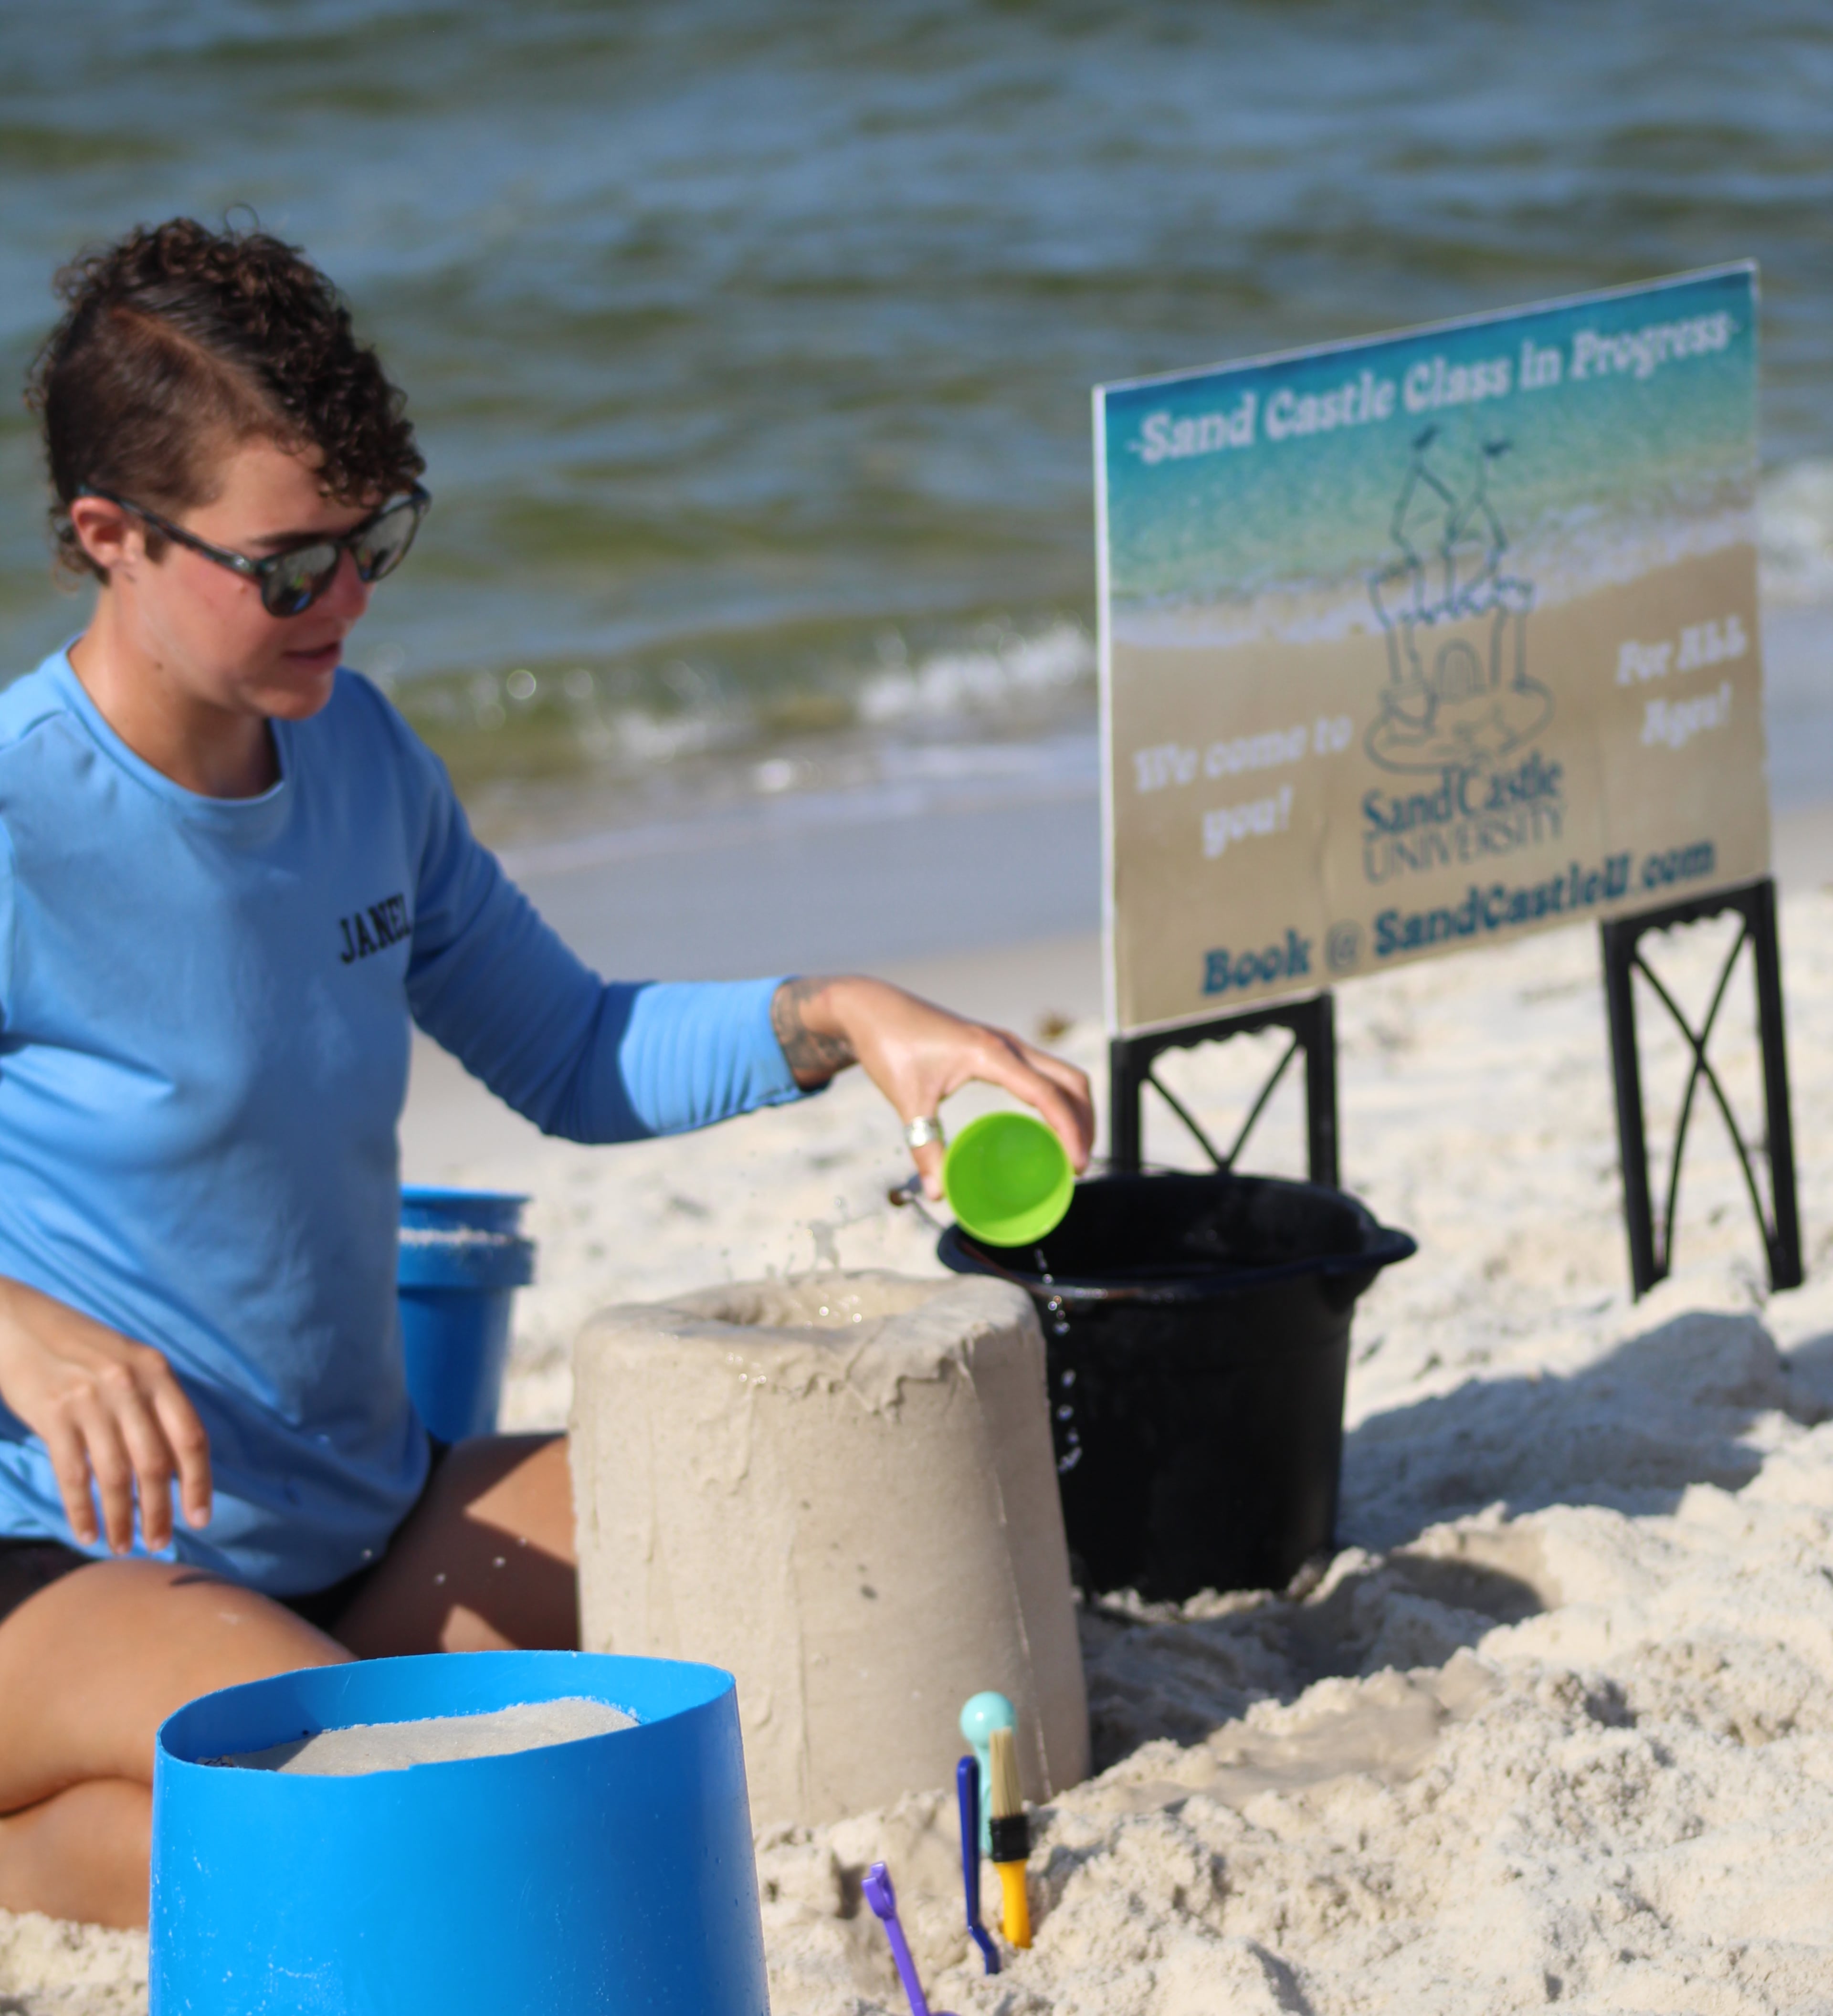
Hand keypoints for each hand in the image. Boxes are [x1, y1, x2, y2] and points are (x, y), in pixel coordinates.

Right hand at [0, 1276, 211, 1553]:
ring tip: (124, 1546)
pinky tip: (88, 1533)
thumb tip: (179, 1467)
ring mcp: (89, 1401)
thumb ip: (157, 1406)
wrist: (18, 1323)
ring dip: (123, 1519)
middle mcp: (128, 1386)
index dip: (199, 1483)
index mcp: (156, 1372)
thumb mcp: (131, 1363)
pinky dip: (83, 1510)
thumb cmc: (82, 1348)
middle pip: (155, 1464)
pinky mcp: (52, 1416)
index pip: (190, 1437)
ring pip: (115, 1476)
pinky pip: (74, 1476)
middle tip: (160, 1543)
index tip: (200, 1519)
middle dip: (160, 1511)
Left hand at [770, 976, 1093, 1198]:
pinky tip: (1047, 1125)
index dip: (1070, 1131)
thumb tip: (937, 1194)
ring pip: (1062, 1072)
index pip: (1048, 1094)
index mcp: (991, 1054)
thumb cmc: (889, 1046)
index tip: (1078, 1165)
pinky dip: (1057, 1097)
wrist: (872, 1008)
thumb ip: (924, 1147)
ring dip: (1076, 1108)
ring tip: (1072, 1149)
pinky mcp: (996, 1046)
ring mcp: (1005, 1043)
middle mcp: (1007, 1044)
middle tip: (1079, 1164)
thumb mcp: (907, 1100)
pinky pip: (1043, 1071)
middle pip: (1070, 1080)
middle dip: (1085, 1121)